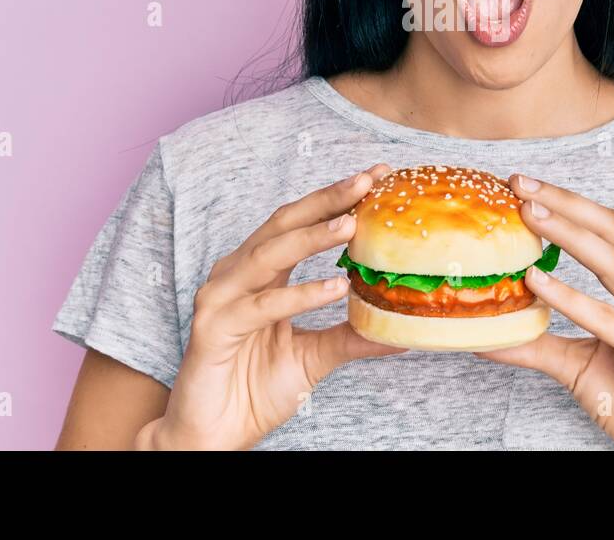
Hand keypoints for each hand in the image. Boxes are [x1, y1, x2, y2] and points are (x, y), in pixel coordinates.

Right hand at [136, 164, 408, 449]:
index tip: (376, 177)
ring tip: (351, 224)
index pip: (299, 224)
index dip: (335, 199)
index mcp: (259, 273)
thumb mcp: (316, 356)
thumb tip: (401, 326)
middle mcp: (237, 276)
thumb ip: (352, 336)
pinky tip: (334, 288)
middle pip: (283, 224)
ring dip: (311, 236)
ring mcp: (220, 299)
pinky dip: (300, 295)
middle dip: (326, 200)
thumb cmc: (254, 390)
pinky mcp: (212, 329)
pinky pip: (262, 306)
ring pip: (269, 254)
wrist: (214, 435)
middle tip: (365, 182)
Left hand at [475, 173, 613, 450]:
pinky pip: (609, 318)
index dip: (570, 202)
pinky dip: (571, 297)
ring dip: (567, 233)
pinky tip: (537, 281)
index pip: (612, 228)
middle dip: (565, 202)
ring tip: (527, 215)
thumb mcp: (576, 363)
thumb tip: (486, 332)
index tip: (524, 186)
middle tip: (519, 183)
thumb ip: (537, 342)